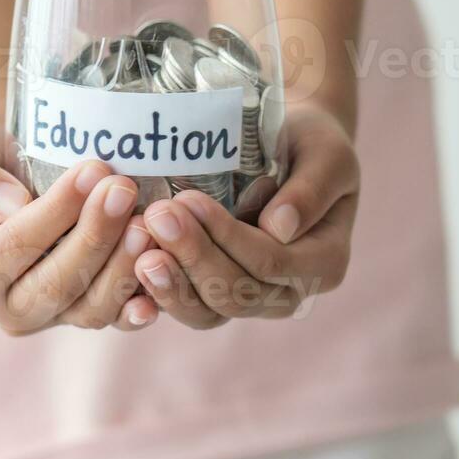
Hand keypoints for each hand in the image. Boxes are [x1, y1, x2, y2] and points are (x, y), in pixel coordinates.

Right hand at [0, 123, 159, 334]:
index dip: (56, 212)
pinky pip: (119, 315)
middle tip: (124, 189)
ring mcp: (53, 316)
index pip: (14, 248)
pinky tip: (163, 269)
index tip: (92, 170)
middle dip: (95, 237)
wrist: (10, 180)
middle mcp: (10, 307)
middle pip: (57, 286)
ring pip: (92, 308)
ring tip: (147, 221)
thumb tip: (12, 204)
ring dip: (123, 266)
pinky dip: (142, 298)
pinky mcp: (88, 311)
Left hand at [134, 104, 357, 327]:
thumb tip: (281, 228)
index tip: (189, 200)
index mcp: (325, 263)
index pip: (272, 262)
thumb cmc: (310, 145)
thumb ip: (312, 189)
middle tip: (157, 216)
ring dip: (172, 285)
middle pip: (237, 294)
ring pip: (209, 312)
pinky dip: (159, 295)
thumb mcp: (326, 154)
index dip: (228, 237)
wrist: (287, 147)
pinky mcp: (215, 294)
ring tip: (141, 253)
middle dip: (194, 257)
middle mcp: (290, 292)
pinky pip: (188, 308)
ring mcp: (251, 299)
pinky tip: (132, 269)